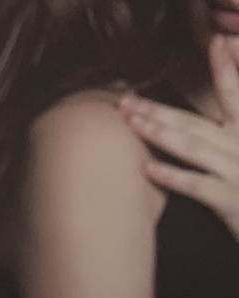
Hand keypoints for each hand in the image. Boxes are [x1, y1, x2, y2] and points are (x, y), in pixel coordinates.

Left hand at [119, 35, 238, 240]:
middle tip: (126, 100)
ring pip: (193, 146)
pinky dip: (171, 176)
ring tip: (132, 123)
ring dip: (160, 133)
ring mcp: (236, 169)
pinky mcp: (229, 199)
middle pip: (195, 121)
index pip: (236, 91)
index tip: (216, 41)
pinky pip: (196, 185)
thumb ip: (235, 122)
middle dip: (159, 109)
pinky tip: (147, 168)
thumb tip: (214, 119)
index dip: (227, 66)